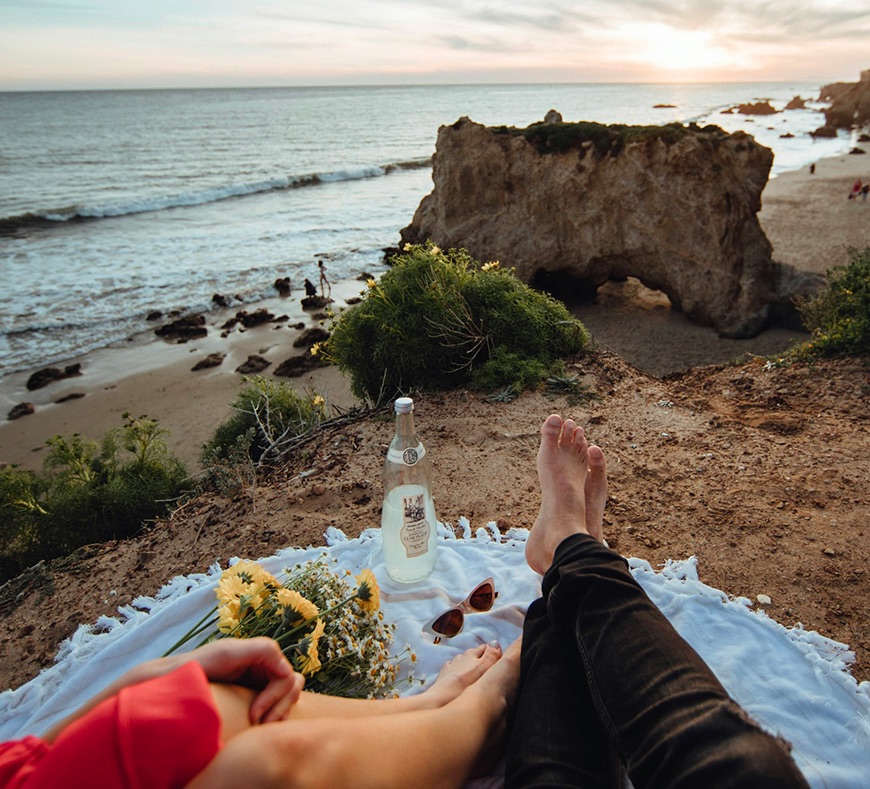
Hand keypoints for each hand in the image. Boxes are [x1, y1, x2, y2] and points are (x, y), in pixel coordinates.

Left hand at [189, 638, 304, 723]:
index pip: (287, 677)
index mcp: (265, 652)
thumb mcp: (229, 652)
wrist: (179, 682)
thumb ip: (262, 650)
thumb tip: (288, 670)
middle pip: (293, 686)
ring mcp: (264, 679)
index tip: (254, 715)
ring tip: (260, 727)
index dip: (275, 697)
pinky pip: (280, 704)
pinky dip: (275, 715)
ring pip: (291, 696)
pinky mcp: (259, 693)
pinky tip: (260, 726)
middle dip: (279, 707)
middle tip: (258, 724)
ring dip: (279, 712)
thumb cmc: (201, 666)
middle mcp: (268, 664)